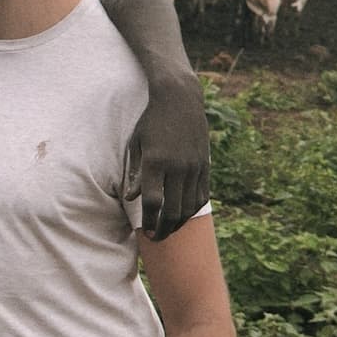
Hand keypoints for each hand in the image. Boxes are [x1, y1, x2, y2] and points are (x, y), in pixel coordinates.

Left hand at [127, 75, 209, 239]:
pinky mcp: (205, 164)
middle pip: (172, 210)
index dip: (149, 220)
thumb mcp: (136, 144)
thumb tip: (131, 199)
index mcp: (155, 161)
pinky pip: (201, 195)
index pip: (152, 202)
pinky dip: (192, 210)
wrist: (180, 99)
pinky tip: (183, 216)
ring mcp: (193, 166)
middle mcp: (176, 166)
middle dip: (163, 229)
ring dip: (179, 223)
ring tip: (168, 230)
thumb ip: (134, 173)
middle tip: (155, 237)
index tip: (145, 230)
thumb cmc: (151, 122)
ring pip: (189, 206)